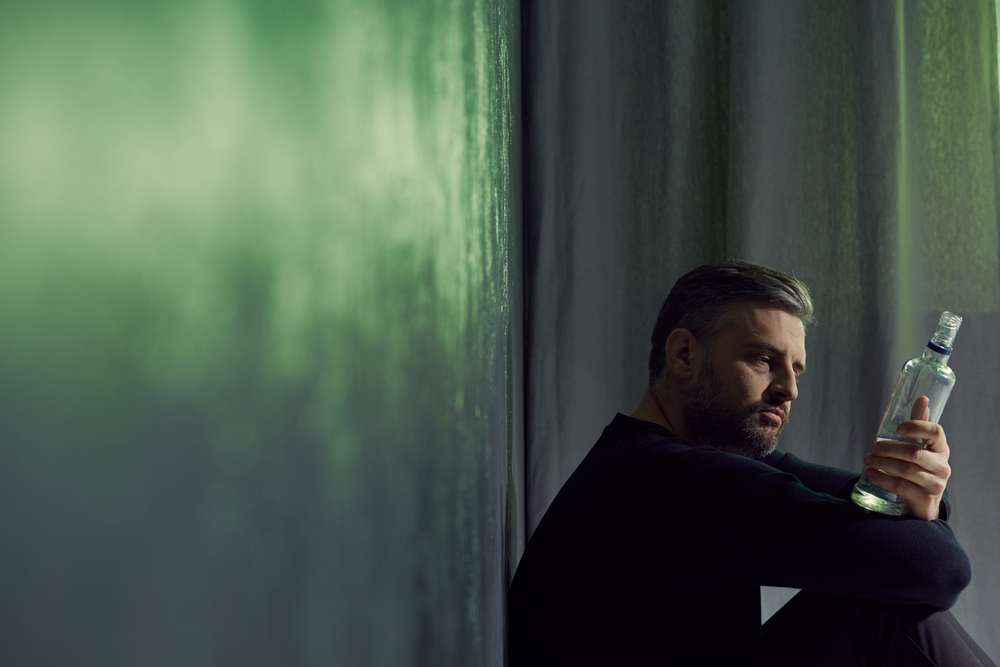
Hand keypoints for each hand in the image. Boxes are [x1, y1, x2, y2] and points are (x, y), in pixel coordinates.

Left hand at [863, 396, 950, 520]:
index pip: (936, 432)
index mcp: (941, 448)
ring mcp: (935, 483)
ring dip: (883, 463)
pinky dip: (883, 479)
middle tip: (872, 448)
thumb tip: (922, 398)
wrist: (923, 501)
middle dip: (889, 449)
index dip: (917, 426)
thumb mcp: (920, 446)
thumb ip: (919, 423)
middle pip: (914, 453)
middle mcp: (942, 466)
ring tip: (867, 460)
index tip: (898, 428)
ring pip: (907, 470)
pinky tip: (871, 474)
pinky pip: (901, 487)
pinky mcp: (925, 499)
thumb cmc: (919, 467)